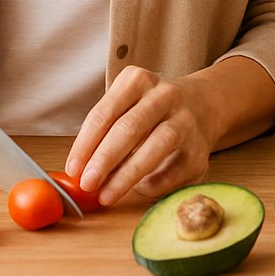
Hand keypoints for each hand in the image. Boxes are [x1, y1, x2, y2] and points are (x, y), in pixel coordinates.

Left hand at [64, 66, 218, 206]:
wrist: (202, 107)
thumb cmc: (149, 111)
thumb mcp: (126, 106)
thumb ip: (105, 133)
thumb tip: (79, 171)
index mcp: (138, 80)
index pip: (105, 113)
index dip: (86, 143)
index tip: (73, 169)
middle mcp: (165, 95)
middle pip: (129, 128)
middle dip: (104, 159)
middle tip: (87, 184)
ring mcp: (186, 120)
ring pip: (155, 147)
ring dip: (126, 175)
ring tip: (107, 195)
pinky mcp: (200, 149)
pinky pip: (174, 171)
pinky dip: (154, 184)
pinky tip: (138, 190)